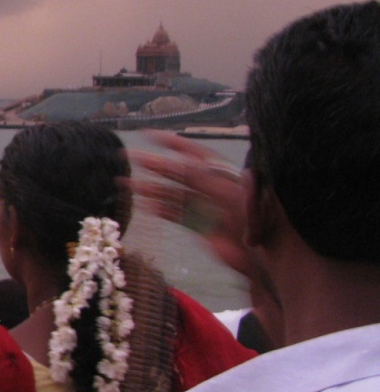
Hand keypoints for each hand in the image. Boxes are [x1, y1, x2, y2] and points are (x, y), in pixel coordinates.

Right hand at [127, 132, 250, 277]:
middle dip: (155, 164)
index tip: (149, 135)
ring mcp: (205, 207)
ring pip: (173, 194)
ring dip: (151, 188)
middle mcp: (212, 187)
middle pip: (179, 172)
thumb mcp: (228, 193)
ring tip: (127, 183)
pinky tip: (145, 206)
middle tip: (131, 157)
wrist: (262, 256)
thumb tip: (178, 162)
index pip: (194, 153)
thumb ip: (202, 178)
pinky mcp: (200, 227)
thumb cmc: (252, 219)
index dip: (172, 143)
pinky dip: (160, 210)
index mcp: (222, 174)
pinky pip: (176, 215)